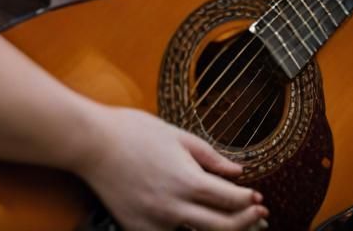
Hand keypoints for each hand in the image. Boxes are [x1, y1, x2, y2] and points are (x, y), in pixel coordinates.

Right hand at [79, 106, 267, 230]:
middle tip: (259, 216)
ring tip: (234, 224)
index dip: (248, 202)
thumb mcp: (179, 136)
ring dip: (220, 230)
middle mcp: (174, 208)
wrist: (94, 144)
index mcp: (187, 181)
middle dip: (245, 223)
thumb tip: (237, 171)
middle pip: (221, 227)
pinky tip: (196, 225)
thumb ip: (211, 157)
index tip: (258, 198)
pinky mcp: (138, 229)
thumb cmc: (135, 132)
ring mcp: (155, 223)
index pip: (230, 200)